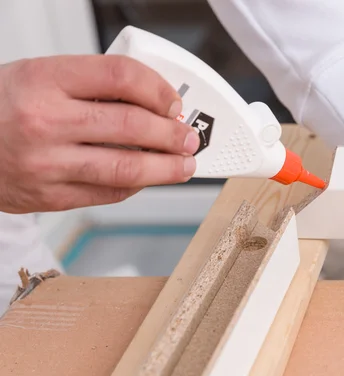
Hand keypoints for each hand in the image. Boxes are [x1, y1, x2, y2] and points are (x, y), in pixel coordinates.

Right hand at [0, 55, 199, 212]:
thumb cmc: (2, 107)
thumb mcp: (40, 77)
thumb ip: (92, 86)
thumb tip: (152, 101)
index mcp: (44, 79)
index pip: (121, 76)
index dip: (158, 89)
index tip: (173, 102)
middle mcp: (46, 121)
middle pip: (132, 125)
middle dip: (172, 134)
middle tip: (189, 138)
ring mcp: (48, 163)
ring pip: (127, 167)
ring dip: (166, 168)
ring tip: (184, 165)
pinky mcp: (51, 196)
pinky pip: (109, 192)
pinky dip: (136, 185)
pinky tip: (148, 178)